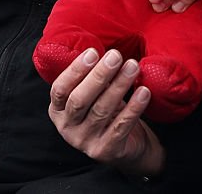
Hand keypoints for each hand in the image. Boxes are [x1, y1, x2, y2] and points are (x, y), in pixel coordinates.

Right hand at [48, 48, 164, 177]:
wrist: (126, 146)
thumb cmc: (107, 111)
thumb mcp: (93, 94)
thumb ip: (92, 77)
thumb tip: (105, 49)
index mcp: (58, 110)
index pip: (59, 90)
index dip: (75, 70)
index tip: (93, 52)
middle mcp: (67, 128)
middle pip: (80, 100)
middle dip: (98, 75)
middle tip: (116, 56)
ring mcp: (85, 142)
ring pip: (102, 110)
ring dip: (119, 86)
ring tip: (133, 66)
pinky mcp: (106, 151)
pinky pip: (121, 126)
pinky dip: (133, 107)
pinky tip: (144, 92)